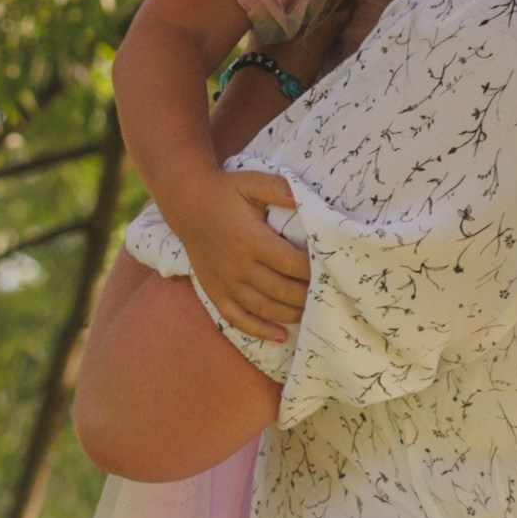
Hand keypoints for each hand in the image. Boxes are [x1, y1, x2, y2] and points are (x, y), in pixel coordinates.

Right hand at [176, 168, 310, 344]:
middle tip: (326, 294)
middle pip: (280, 290)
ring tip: (311, 312)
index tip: (329, 268)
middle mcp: (237, 265)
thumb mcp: (250, 182)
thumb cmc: (225, 192)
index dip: (312, 270)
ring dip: (290, 314)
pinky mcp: (214, 292)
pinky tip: (281, 335)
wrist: (187, 204)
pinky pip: (237, 318)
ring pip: (263, 308)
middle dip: (306, 295)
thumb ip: (278, 188)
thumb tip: (302, 199)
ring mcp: (225, 282)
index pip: (290, 263)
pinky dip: (259, 330)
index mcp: (250, 240)